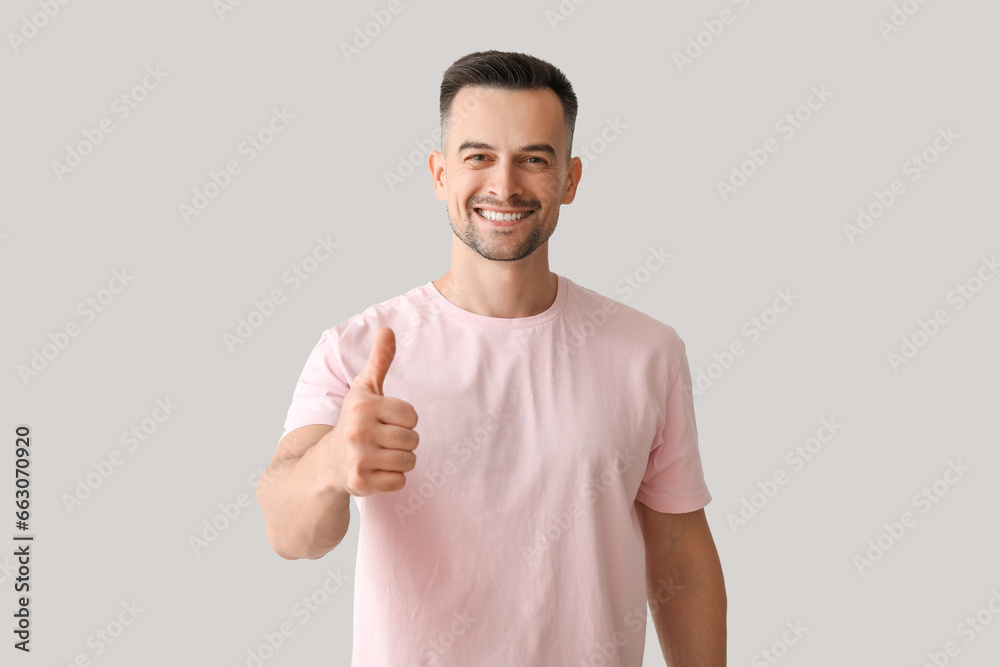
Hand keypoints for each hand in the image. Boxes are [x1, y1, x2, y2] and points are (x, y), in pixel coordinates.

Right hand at [326, 327, 418, 496]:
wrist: (327, 462)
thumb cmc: (354, 421)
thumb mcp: (365, 389)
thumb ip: (379, 360)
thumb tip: (387, 329)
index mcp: (363, 405)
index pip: (412, 416)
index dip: (404, 420)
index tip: (385, 421)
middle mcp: (358, 431)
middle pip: (413, 440)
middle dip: (403, 442)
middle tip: (381, 441)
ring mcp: (358, 458)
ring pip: (409, 461)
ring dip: (399, 461)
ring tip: (379, 455)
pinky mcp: (360, 482)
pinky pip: (400, 482)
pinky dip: (392, 479)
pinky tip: (375, 471)